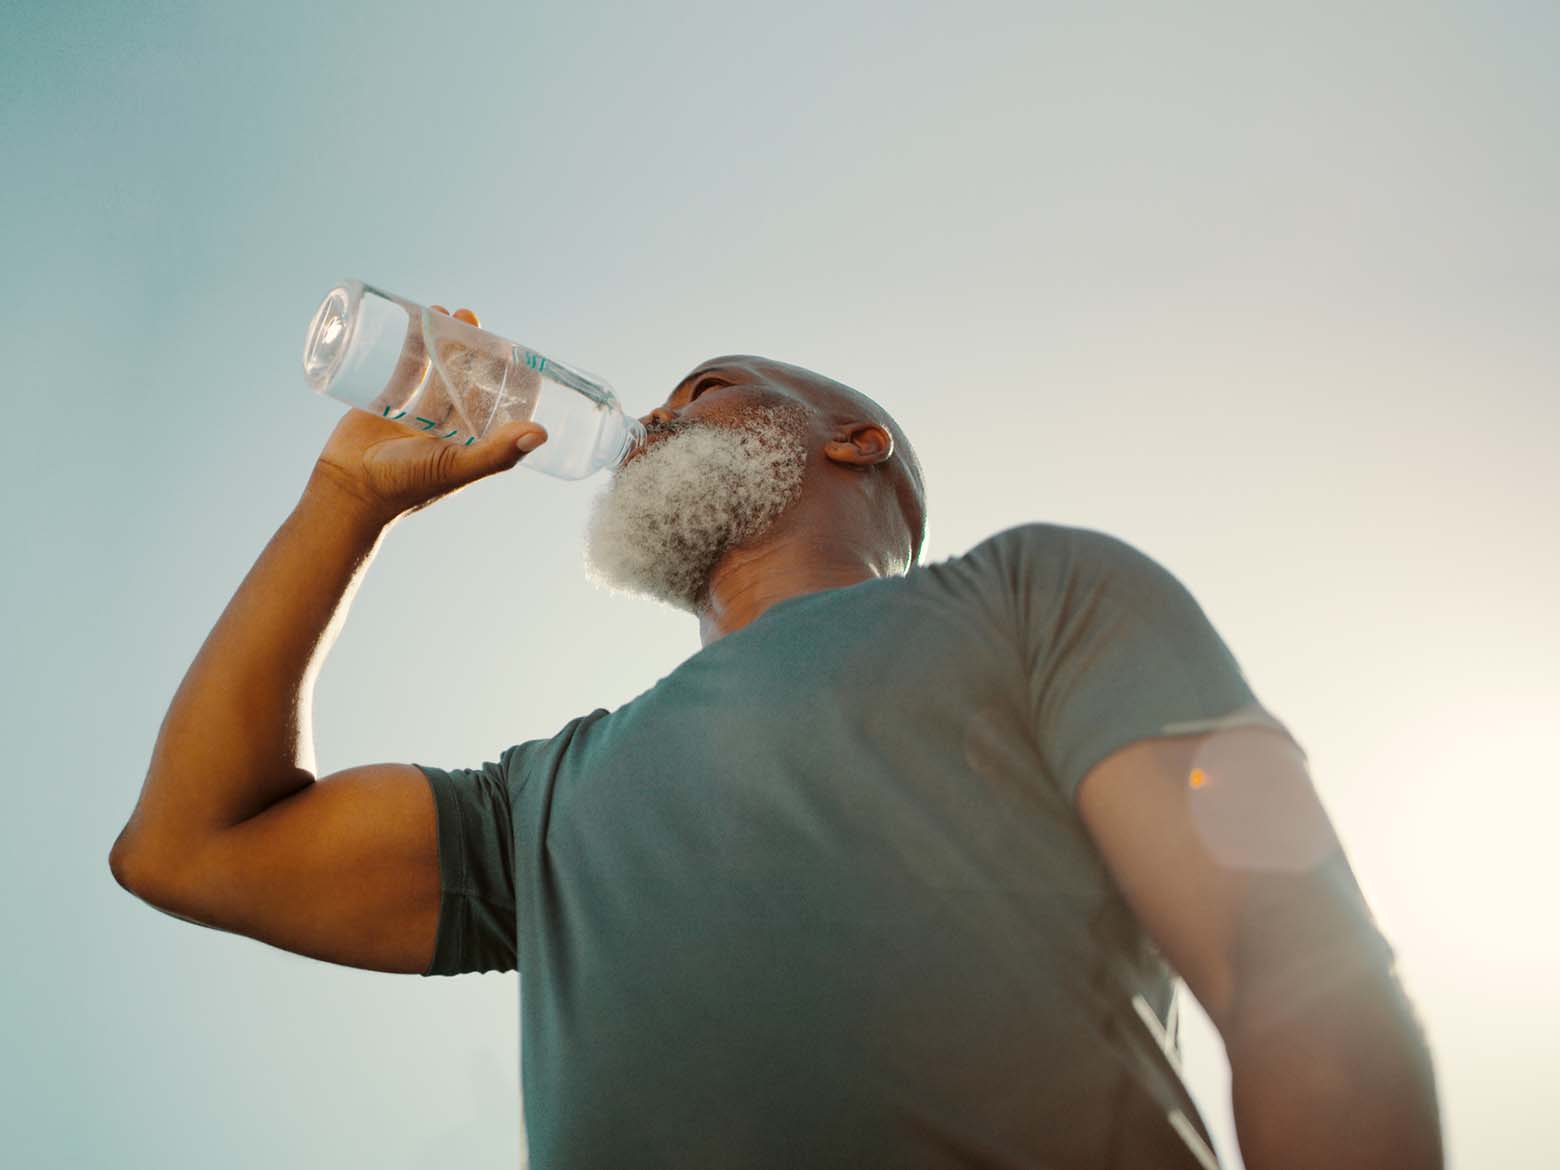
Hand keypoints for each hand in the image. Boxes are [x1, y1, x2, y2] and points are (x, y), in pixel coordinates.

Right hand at [310, 305, 547, 522]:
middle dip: (468, 348)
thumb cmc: (406, 485)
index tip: (505, 344)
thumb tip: (542, 432)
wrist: (348, 491)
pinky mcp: (383, 404)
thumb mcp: (456, 466)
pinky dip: (408, 348)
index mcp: (467, 441)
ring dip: (440, 342)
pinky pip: (400, 370)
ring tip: (442, 311)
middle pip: (462, 379)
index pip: (492, 401)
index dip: (500, 374)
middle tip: (468, 316)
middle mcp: (444, 427)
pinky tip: (413, 323)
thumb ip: (497, 453)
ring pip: (432, 371)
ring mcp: (414, 415)